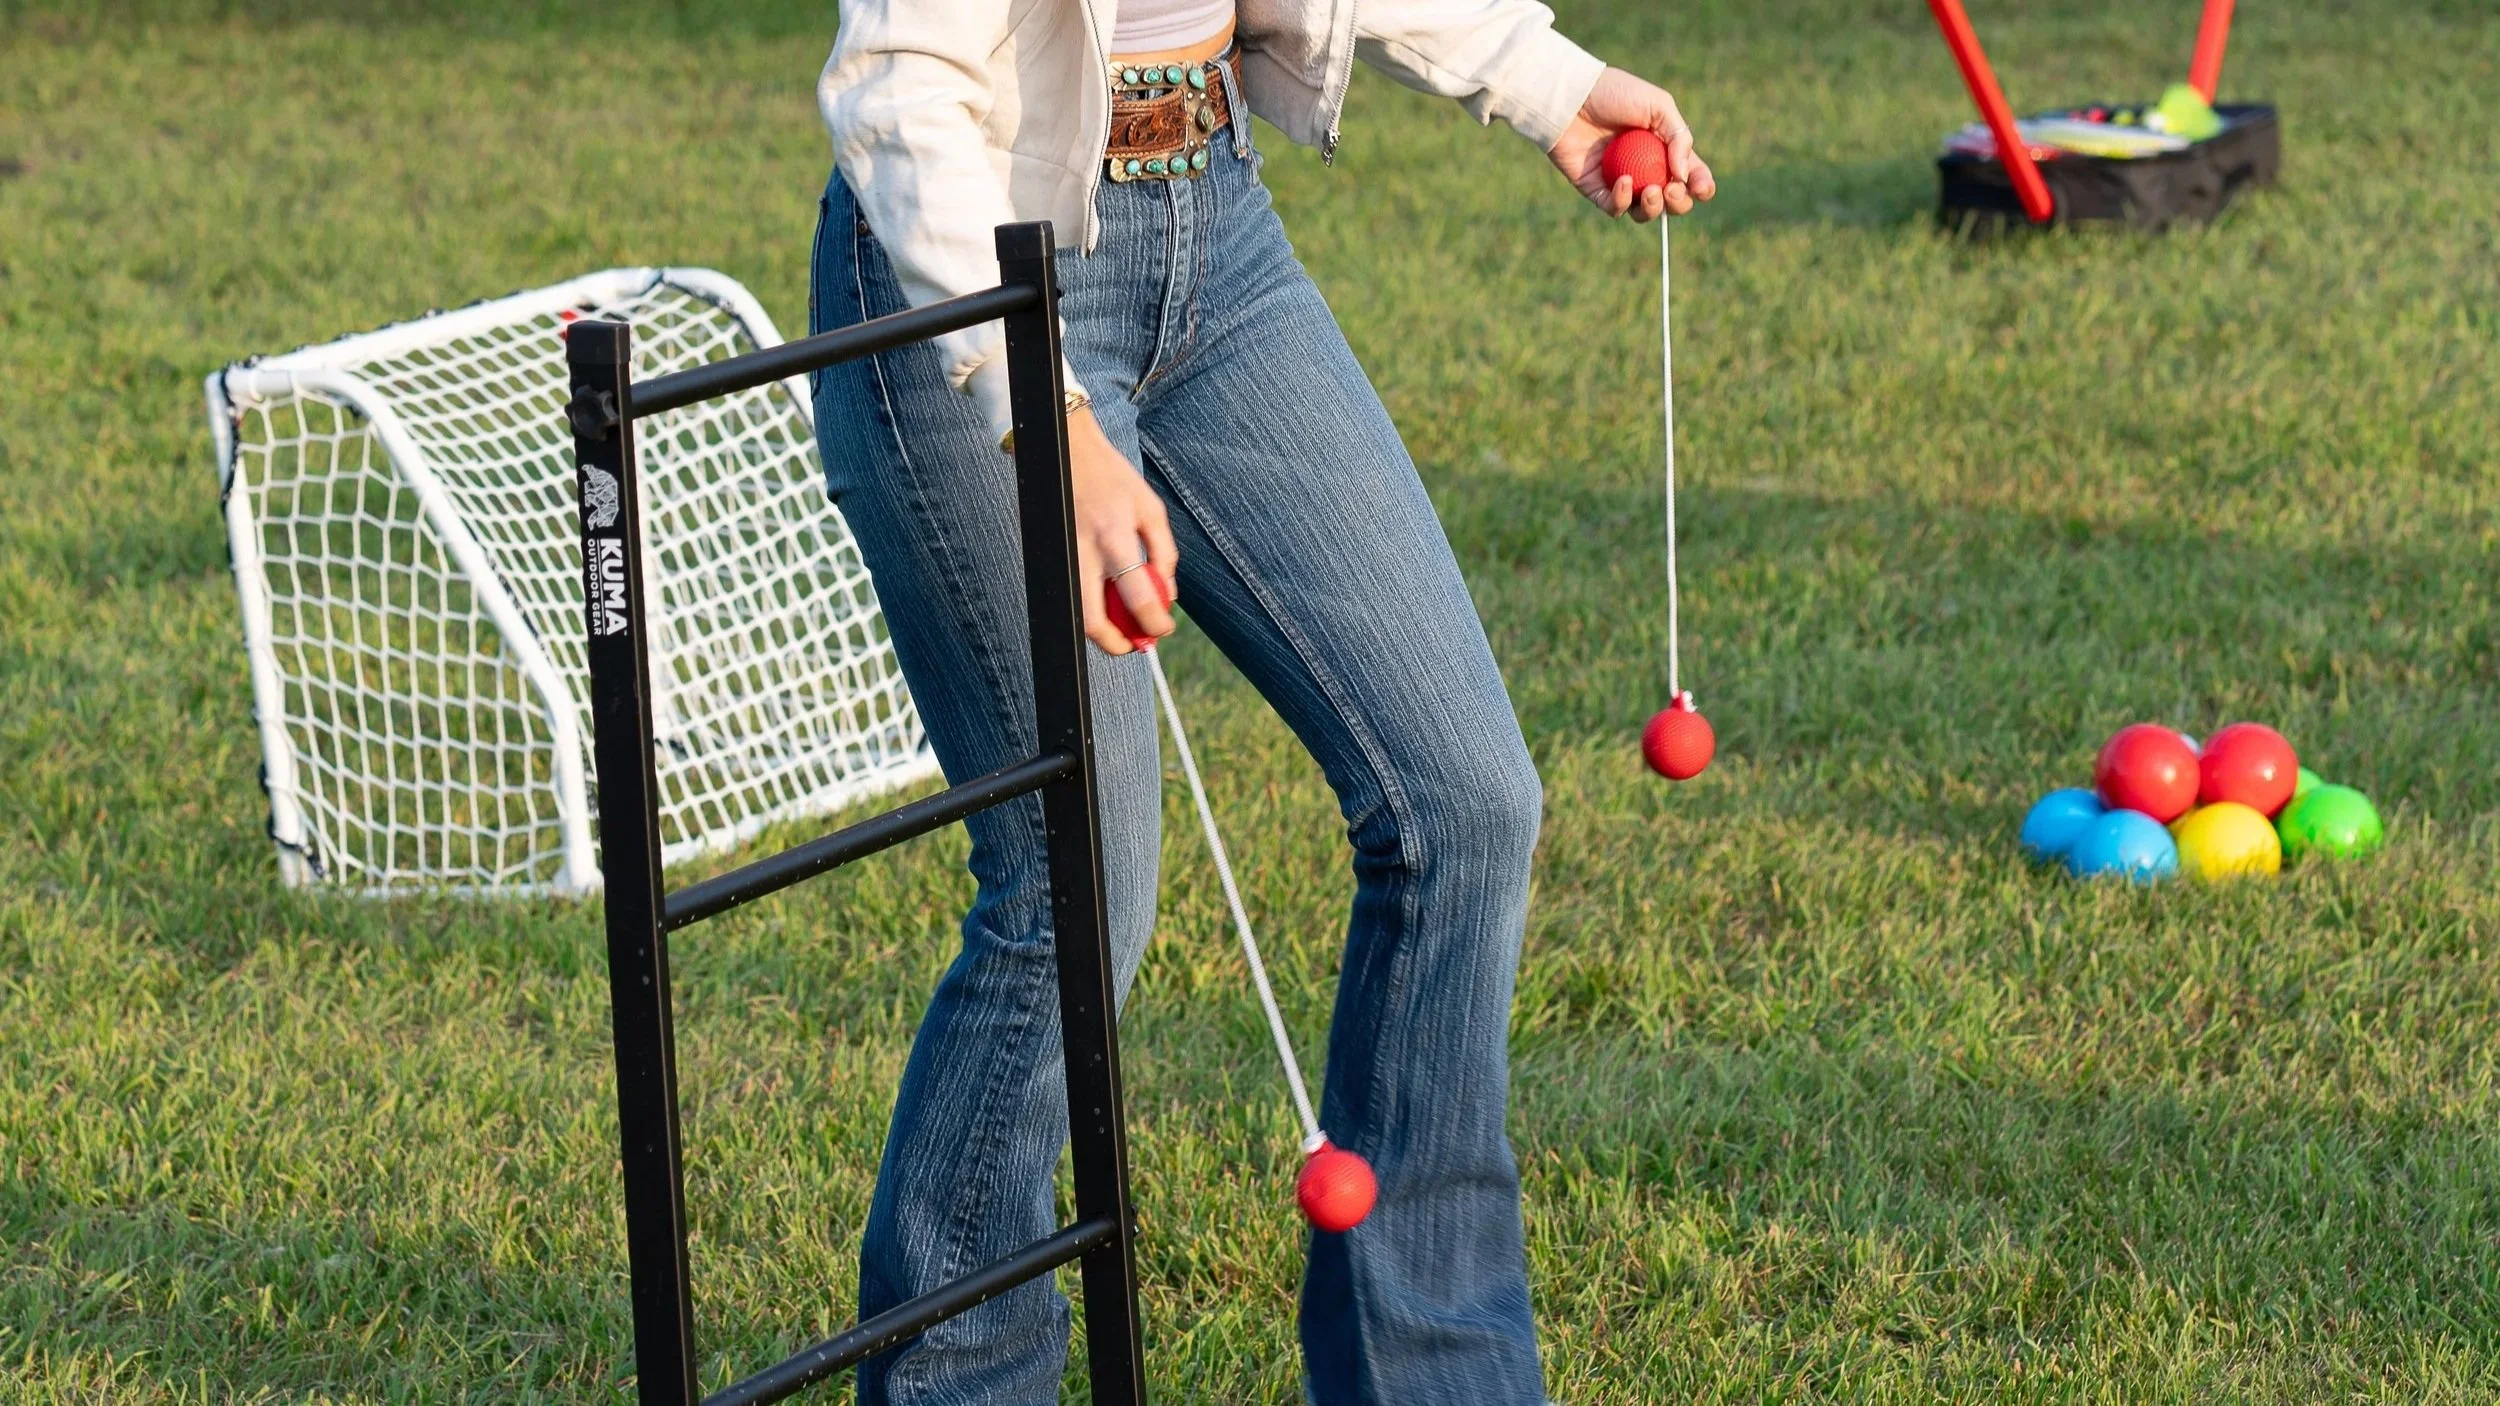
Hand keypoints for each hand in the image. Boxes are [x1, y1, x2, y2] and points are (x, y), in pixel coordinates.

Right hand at [1066, 404, 1178, 654]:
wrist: (1064, 452)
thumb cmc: (1112, 479)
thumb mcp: (1150, 508)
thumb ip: (1163, 553)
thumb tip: (1167, 595)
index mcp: (1115, 537)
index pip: (1137, 597)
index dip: (1154, 623)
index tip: (1163, 629)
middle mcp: (1084, 552)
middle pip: (1095, 620)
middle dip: (1117, 644)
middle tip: (1134, 646)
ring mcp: (1061, 556)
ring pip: (1076, 614)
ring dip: (1101, 630)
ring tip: (1122, 627)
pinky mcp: (1048, 556)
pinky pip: (1068, 595)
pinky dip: (1088, 607)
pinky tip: (1104, 601)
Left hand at [1547, 67, 1716, 221]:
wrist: (1572, 97)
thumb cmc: (1615, 93)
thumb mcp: (1658, 105)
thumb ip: (1679, 136)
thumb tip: (1683, 175)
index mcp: (1666, 148)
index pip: (1691, 175)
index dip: (1702, 186)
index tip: (1702, 188)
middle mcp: (1646, 168)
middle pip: (1672, 200)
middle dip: (1679, 202)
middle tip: (1671, 187)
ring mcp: (1622, 182)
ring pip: (1645, 211)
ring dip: (1654, 208)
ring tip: (1652, 190)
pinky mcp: (1597, 190)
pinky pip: (1616, 208)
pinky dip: (1623, 201)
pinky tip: (1624, 181)